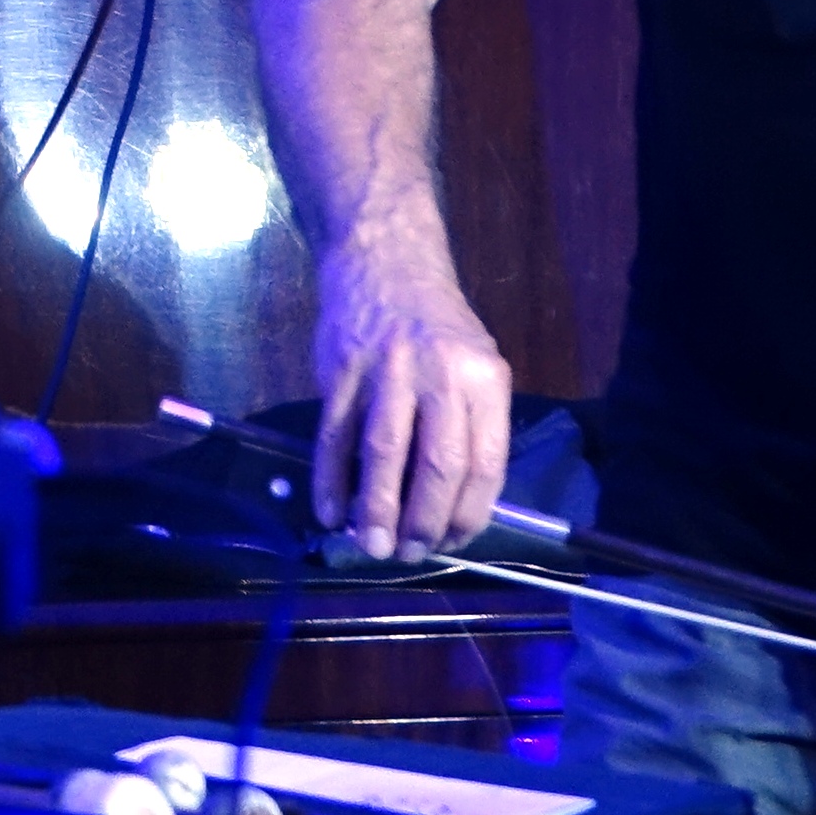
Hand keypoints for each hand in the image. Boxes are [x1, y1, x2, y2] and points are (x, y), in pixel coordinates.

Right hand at [311, 236, 510, 561]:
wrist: (385, 261)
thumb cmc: (436, 325)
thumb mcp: (474, 365)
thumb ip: (470, 426)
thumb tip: (454, 506)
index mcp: (484, 378)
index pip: (484, 462)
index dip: (468, 512)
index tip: (452, 542)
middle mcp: (441, 374)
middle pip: (437, 464)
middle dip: (425, 520)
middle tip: (411, 553)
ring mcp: (387, 371)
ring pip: (384, 454)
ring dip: (377, 508)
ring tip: (374, 545)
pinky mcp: (342, 371)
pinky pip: (335, 436)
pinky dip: (330, 480)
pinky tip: (331, 511)